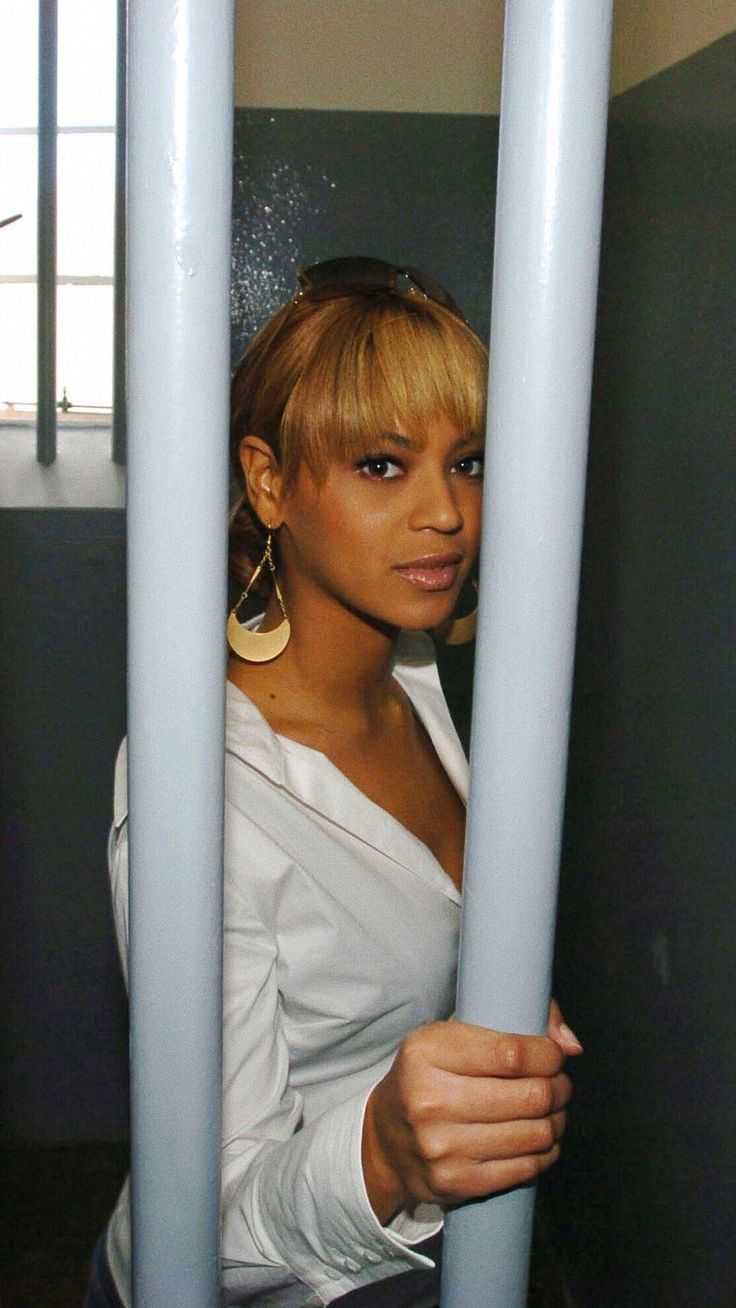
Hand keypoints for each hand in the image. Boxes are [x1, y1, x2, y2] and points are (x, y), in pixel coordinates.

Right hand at [362, 1006, 580, 1223]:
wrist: (386, 1138)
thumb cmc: (430, 1076)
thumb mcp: (450, 1034)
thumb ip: (513, 1020)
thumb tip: (570, 1044)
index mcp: (426, 1052)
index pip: (512, 1054)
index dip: (548, 1055)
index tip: (554, 1055)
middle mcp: (429, 1100)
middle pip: (531, 1096)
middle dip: (559, 1088)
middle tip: (558, 1084)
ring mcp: (441, 1146)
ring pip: (535, 1134)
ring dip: (557, 1120)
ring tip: (551, 1110)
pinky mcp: (456, 1182)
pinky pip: (525, 1168)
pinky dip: (545, 1152)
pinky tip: (540, 1138)